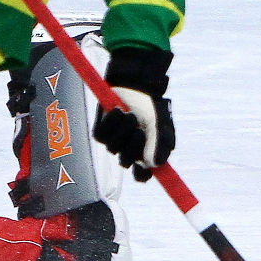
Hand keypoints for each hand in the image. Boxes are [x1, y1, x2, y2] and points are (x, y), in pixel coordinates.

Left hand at [92, 47, 174, 181]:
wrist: (135, 84)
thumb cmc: (150, 106)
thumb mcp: (160, 123)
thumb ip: (159, 143)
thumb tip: (154, 164)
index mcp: (144, 154)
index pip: (141, 175)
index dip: (141, 175)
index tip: (145, 167)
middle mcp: (128, 151)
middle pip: (125, 163)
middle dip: (133, 147)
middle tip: (140, 131)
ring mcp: (113, 142)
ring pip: (113, 148)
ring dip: (123, 130)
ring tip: (131, 114)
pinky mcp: (100, 132)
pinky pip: (102, 135)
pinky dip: (111, 122)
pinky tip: (118, 110)